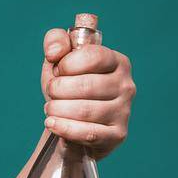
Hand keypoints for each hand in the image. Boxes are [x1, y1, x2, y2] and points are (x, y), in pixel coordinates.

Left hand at [40, 27, 135, 159]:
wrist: (69, 124)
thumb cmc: (67, 89)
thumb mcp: (58, 61)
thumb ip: (55, 42)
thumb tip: (55, 52)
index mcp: (117, 62)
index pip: (93, 56)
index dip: (66, 64)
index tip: (58, 72)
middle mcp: (126, 85)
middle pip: (86, 85)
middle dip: (57, 90)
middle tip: (51, 94)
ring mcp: (124, 111)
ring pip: (84, 110)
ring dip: (57, 110)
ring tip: (51, 109)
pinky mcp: (116, 134)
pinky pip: (88, 133)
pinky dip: (64, 128)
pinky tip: (52, 123)